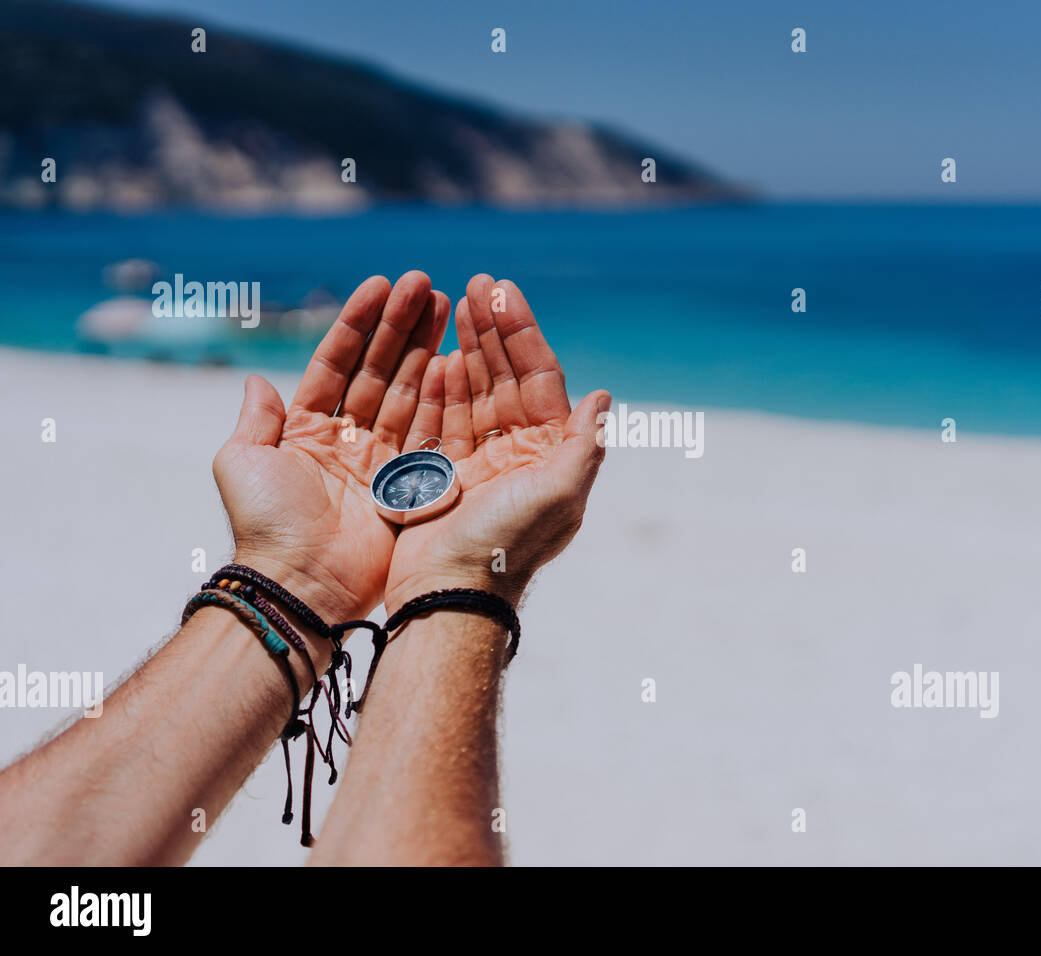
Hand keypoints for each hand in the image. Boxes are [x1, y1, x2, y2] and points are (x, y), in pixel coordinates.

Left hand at [213, 272, 449, 631]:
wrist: (301, 582)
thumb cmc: (265, 524)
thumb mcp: (241, 462)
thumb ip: (255, 420)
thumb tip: (255, 380)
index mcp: (305, 429)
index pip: (335, 363)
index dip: (357, 324)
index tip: (380, 285)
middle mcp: (346, 439)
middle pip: (377, 369)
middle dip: (400, 325)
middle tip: (426, 284)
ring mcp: (381, 460)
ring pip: (406, 390)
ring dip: (425, 347)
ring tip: (446, 305)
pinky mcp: (409, 483)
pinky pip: (427, 430)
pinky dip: (440, 394)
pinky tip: (455, 358)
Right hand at [386, 274, 609, 608]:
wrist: (451, 594)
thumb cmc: (507, 545)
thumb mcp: (559, 493)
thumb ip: (584, 444)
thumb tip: (604, 396)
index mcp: (551, 453)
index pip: (539, 378)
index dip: (522, 333)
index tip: (502, 291)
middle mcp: (519, 453)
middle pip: (506, 377)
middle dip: (492, 331)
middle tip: (476, 284)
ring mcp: (480, 462)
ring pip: (474, 391)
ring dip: (466, 348)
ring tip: (452, 303)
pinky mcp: (444, 474)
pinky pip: (443, 419)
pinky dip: (439, 386)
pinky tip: (435, 353)